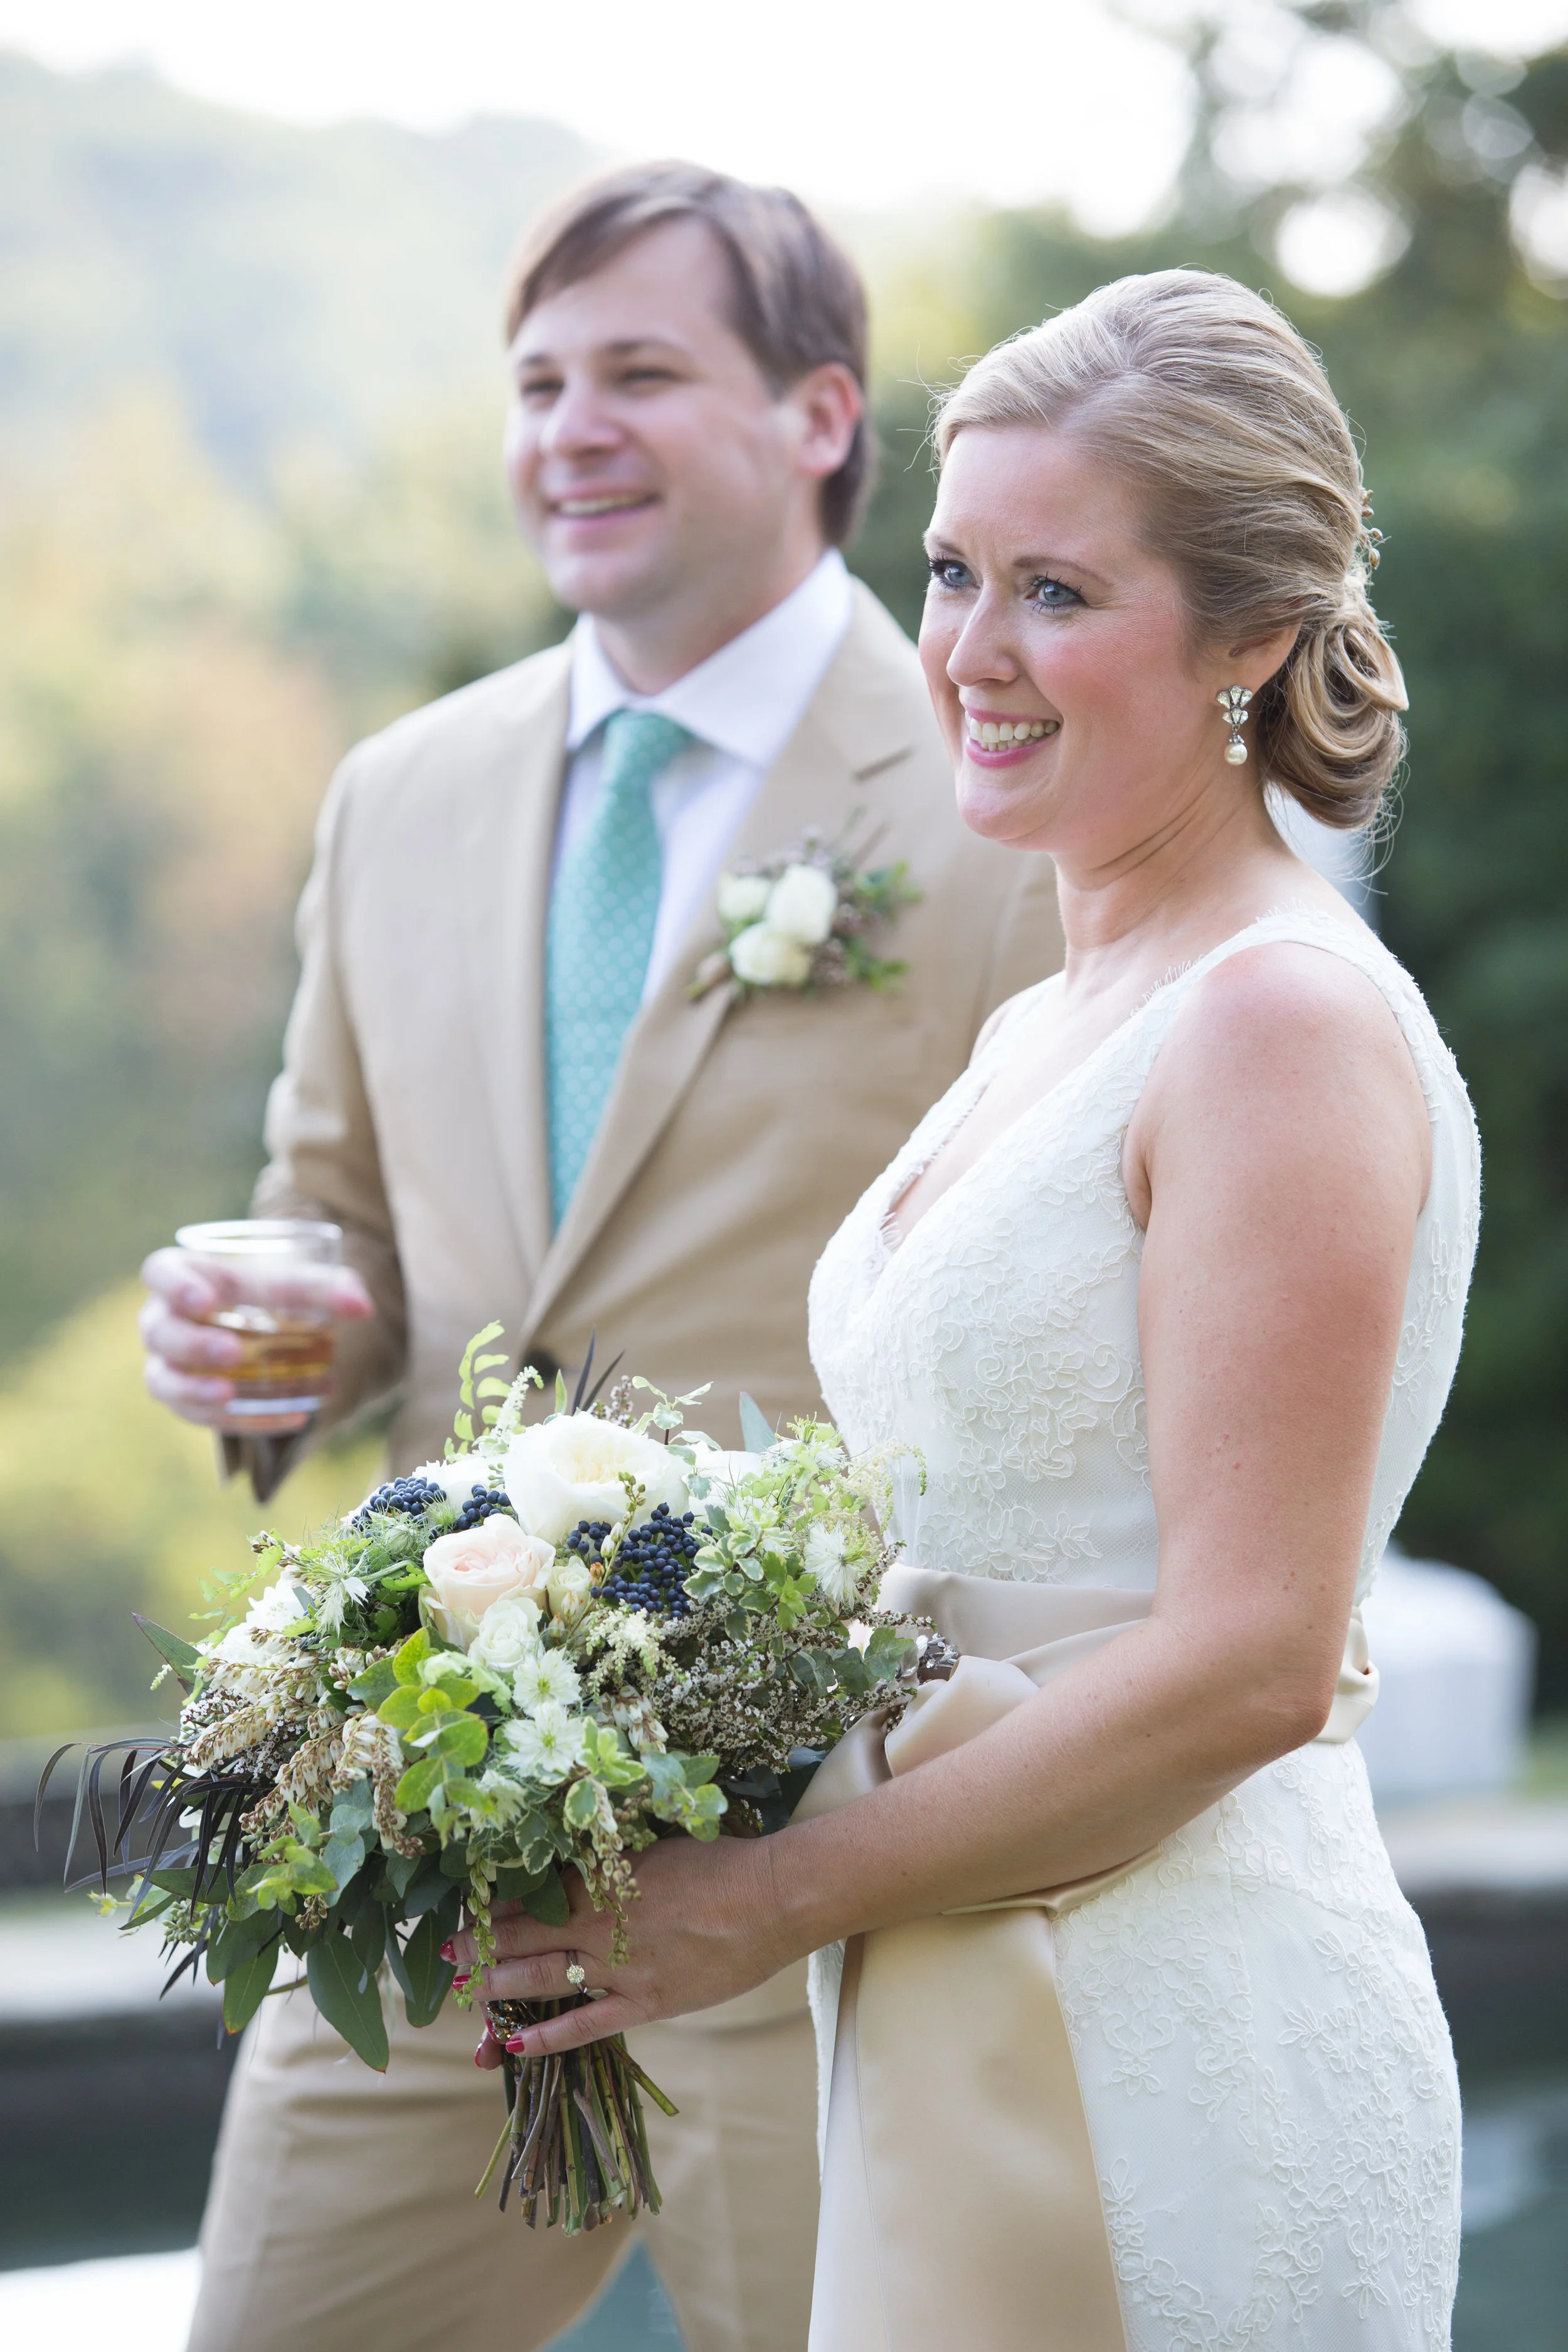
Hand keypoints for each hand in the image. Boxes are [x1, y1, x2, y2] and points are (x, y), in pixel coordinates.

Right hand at [138, 1246, 373, 1434]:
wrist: (255, 1322)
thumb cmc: (265, 1292)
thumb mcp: (291, 1280)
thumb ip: (327, 1286)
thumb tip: (362, 1307)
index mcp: (181, 1275)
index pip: (162, 1272)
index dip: (177, 1285)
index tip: (207, 1299)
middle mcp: (163, 1317)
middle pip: (160, 1331)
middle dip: (193, 1343)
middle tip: (232, 1352)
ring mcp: (167, 1362)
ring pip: (163, 1381)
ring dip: (195, 1391)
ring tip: (230, 1395)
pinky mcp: (184, 1399)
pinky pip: (199, 1416)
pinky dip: (242, 1421)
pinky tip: (289, 1418)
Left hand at [456, 1835, 791, 2066]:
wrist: (770, 1898)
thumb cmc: (719, 1861)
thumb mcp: (655, 1846)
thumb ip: (611, 1859)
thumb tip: (576, 1859)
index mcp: (601, 1879)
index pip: (531, 1894)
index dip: (495, 1904)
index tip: (466, 1909)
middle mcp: (599, 1925)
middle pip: (524, 1937)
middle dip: (482, 1947)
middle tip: (448, 1957)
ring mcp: (620, 1968)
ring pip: (543, 1979)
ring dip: (499, 1985)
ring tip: (466, 1993)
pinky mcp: (646, 2002)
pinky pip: (585, 2024)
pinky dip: (547, 2035)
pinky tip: (515, 2042)